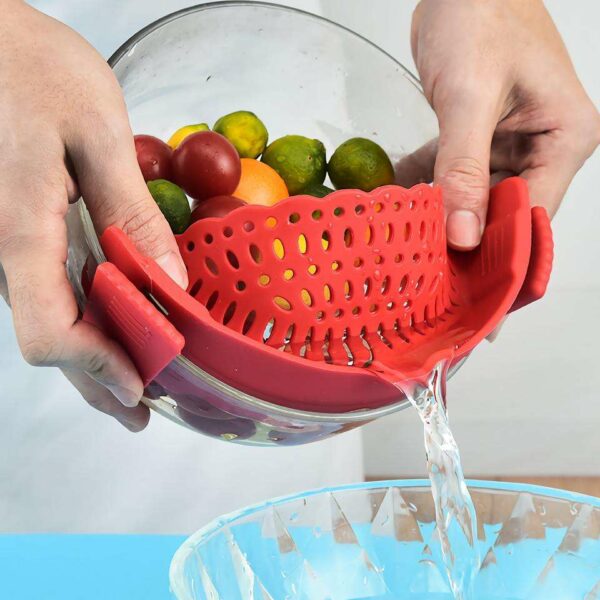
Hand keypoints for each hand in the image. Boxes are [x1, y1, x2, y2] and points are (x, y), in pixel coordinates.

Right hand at [0, 2, 187, 429]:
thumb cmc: (26, 66)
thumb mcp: (94, 133)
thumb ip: (129, 211)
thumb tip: (166, 281)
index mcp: (19, 230)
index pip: (49, 331)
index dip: (97, 367)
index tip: (143, 387)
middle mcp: (2, 248)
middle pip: (51, 338)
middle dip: (100, 377)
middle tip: (141, 410)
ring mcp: (4, 241)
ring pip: (49, 317)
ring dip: (95, 352)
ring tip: (136, 379)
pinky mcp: (14, 227)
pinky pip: (47, 287)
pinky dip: (85, 315)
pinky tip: (113, 322)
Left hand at [403, 0, 598, 249]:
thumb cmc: (480, 13)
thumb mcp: (470, 97)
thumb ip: (464, 168)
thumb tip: (463, 234)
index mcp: (565, 138)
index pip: (533, 214)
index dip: (499, 251)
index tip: (464, 283)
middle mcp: (543, 148)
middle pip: (503, 212)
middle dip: (464, 238)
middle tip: (425, 268)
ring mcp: (510, 145)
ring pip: (474, 199)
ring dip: (441, 214)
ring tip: (407, 238)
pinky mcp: (479, 139)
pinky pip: (453, 175)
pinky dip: (427, 186)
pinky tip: (400, 200)